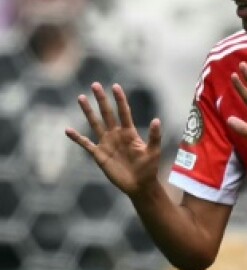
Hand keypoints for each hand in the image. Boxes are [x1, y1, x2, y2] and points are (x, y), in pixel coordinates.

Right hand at [66, 83, 162, 197]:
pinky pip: (85, 144)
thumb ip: (154, 136)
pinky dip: (77, 138)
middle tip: (95, 84)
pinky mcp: (99, 155)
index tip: (115, 86)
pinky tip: (68, 130)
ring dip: (88, 111)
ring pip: (95, 123)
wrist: (139, 185)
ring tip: (81, 97)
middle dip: (101, 99)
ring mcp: (106, 143)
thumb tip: (156, 119)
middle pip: (107, 113)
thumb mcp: (153, 151)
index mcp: (129, 132)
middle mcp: (116, 135)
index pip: (124, 112)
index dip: (120, 100)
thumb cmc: (149, 168)